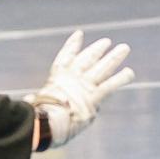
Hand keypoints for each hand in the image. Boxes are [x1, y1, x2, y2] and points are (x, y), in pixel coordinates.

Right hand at [27, 31, 134, 148]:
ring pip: (102, 68)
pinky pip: (110, 85)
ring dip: (114, 57)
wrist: (44, 124)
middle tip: (107, 41)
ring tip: (124, 48)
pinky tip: (130, 72)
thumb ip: (36, 100)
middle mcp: (72, 78)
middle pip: (87, 59)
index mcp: (56, 79)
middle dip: (97, 50)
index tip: (78, 34)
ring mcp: (83, 87)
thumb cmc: (37, 119)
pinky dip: (120, 78)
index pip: (65, 57)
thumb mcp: (35, 105)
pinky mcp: (93, 98)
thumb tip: (29, 99)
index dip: (72, 45)